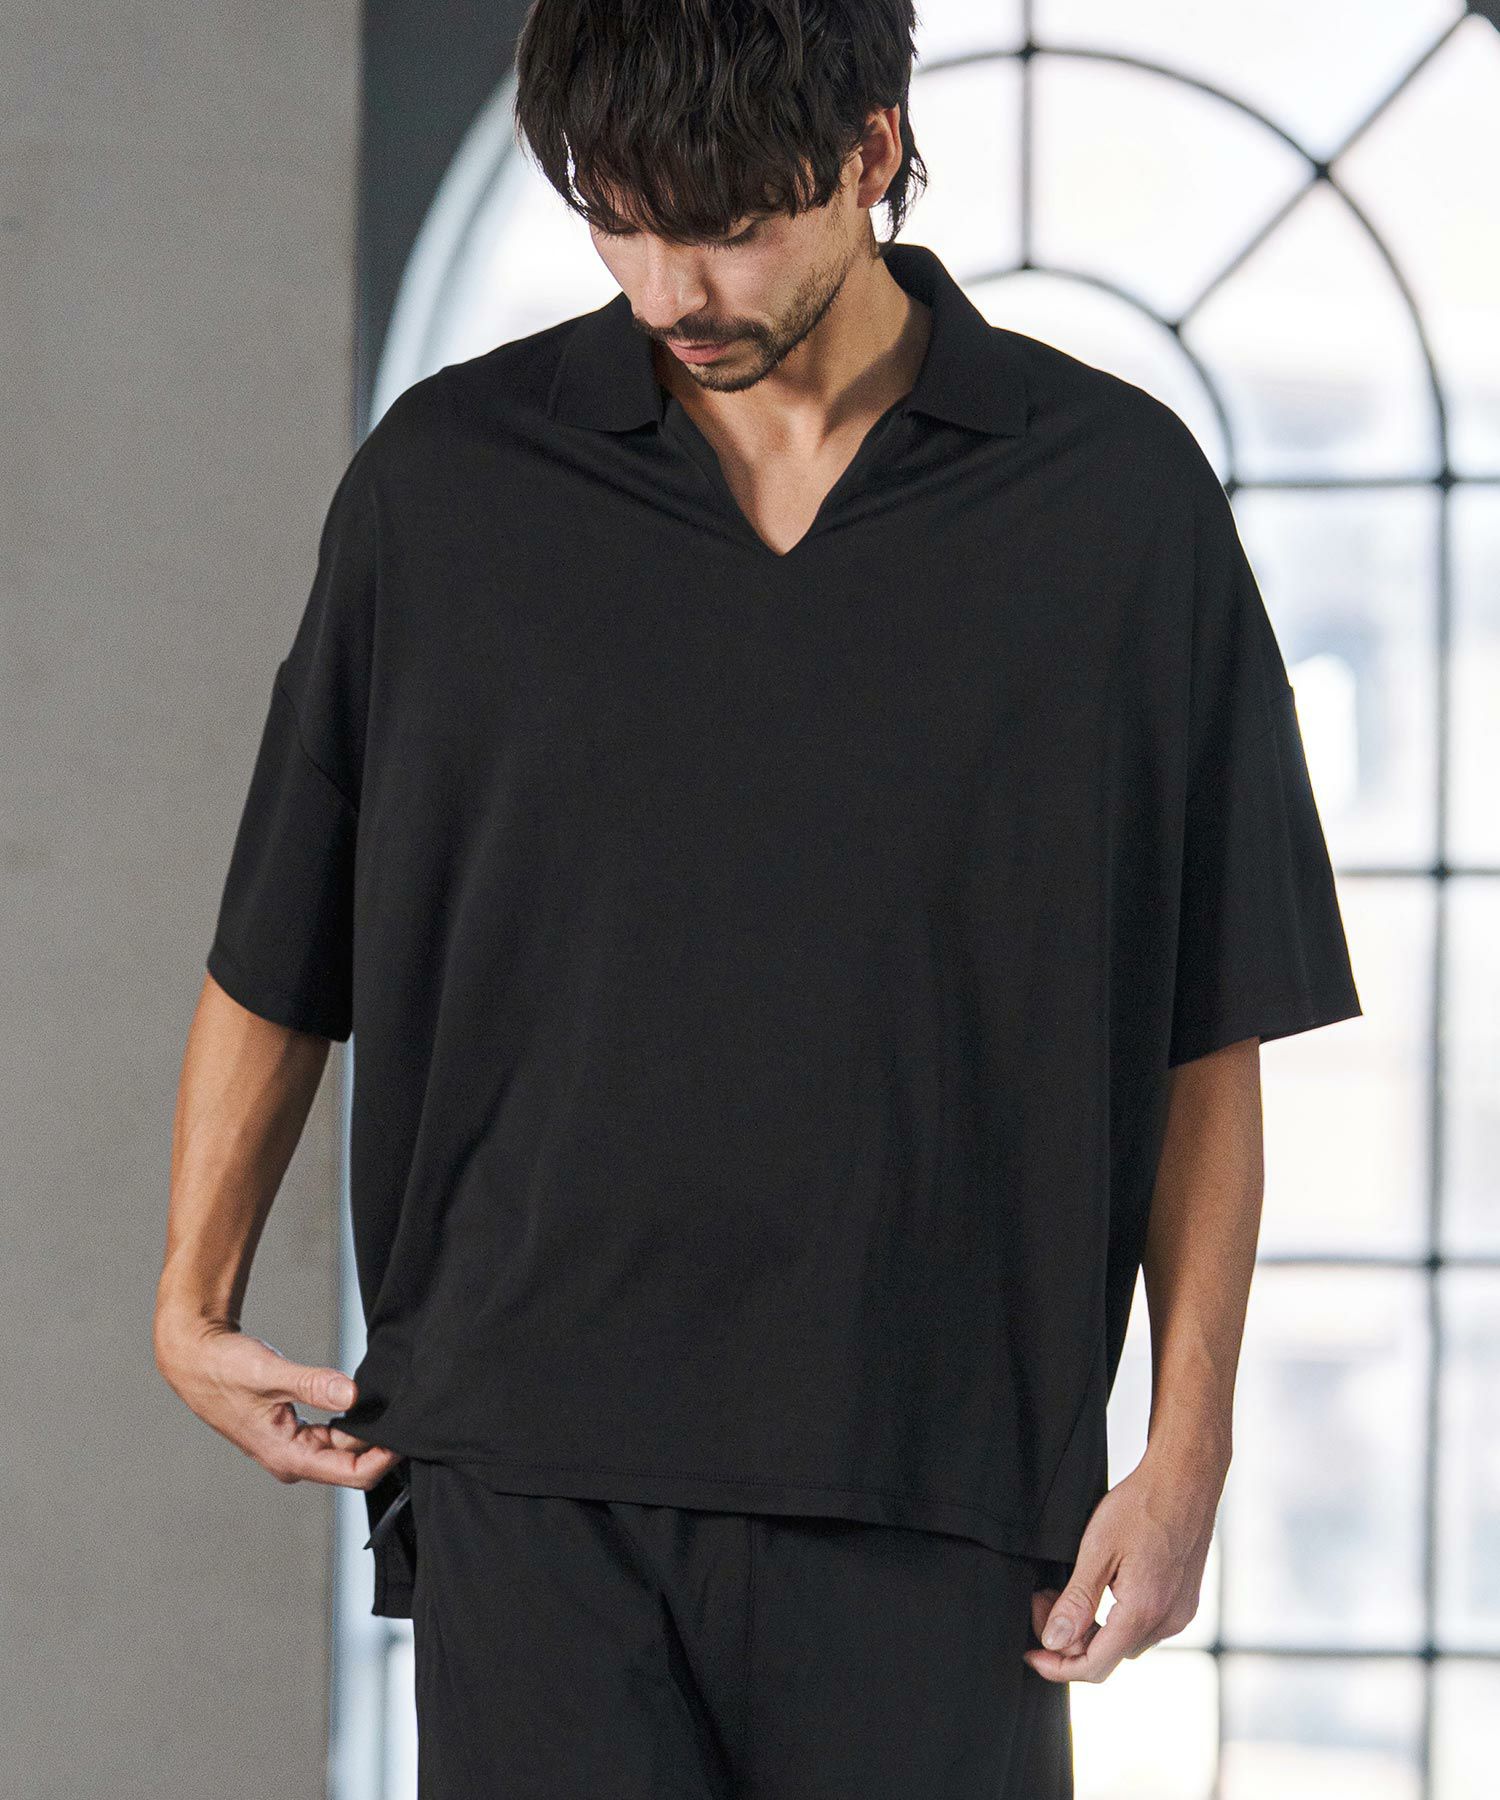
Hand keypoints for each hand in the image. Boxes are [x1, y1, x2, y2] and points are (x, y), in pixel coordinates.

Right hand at [155, 1315, 403, 1488]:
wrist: (198, 1360)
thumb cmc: (225, 1368)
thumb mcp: (270, 1374)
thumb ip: (312, 1384)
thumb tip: (352, 1394)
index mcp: (289, 1457)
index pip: (353, 1474)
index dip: (385, 1457)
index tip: (408, 1432)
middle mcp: (293, 1460)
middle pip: (353, 1464)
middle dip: (380, 1441)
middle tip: (404, 1408)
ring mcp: (294, 1448)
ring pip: (345, 1449)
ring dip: (366, 1431)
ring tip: (387, 1402)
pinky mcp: (295, 1433)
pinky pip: (334, 1435)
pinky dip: (350, 1421)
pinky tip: (361, 1400)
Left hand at [1023, 1452, 1218, 1682]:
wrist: (1185, 1478)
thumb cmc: (1142, 1505)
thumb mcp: (1097, 1548)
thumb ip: (1076, 1600)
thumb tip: (1054, 1641)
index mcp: (1143, 1612)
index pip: (1094, 1666)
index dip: (1057, 1666)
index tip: (1032, 1653)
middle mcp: (1167, 1621)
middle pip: (1108, 1655)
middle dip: (1069, 1638)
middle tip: (1043, 1601)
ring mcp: (1179, 1613)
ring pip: (1126, 1641)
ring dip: (1092, 1628)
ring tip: (1066, 1591)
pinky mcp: (1184, 1602)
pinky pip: (1144, 1626)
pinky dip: (1116, 1618)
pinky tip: (1101, 1588)